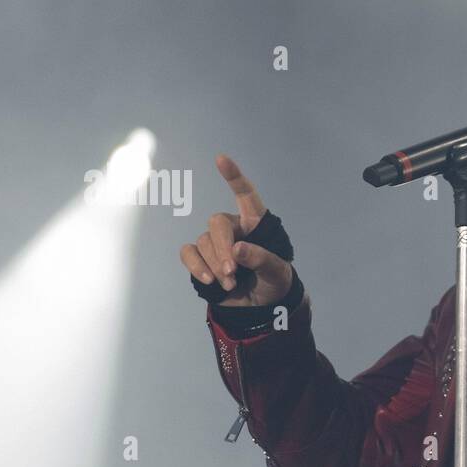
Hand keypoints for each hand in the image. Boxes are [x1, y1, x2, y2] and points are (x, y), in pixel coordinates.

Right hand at [178, 155, 293, 305]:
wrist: (261, 307)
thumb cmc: (274, 282)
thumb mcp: (278, 273)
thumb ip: (262, 259)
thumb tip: (237, 249)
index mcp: (256, 223)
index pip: (245, 195)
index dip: (234, 177)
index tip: (221, 159)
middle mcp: (233, 228)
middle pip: (217, 223)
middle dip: (223, 248)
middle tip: (232, 273)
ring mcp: (215, 243)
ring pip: (203, 242)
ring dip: (215, 265)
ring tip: (230, 284)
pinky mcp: (201, 259)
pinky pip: (189, 253)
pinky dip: (197, 267)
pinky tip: (209, 280)